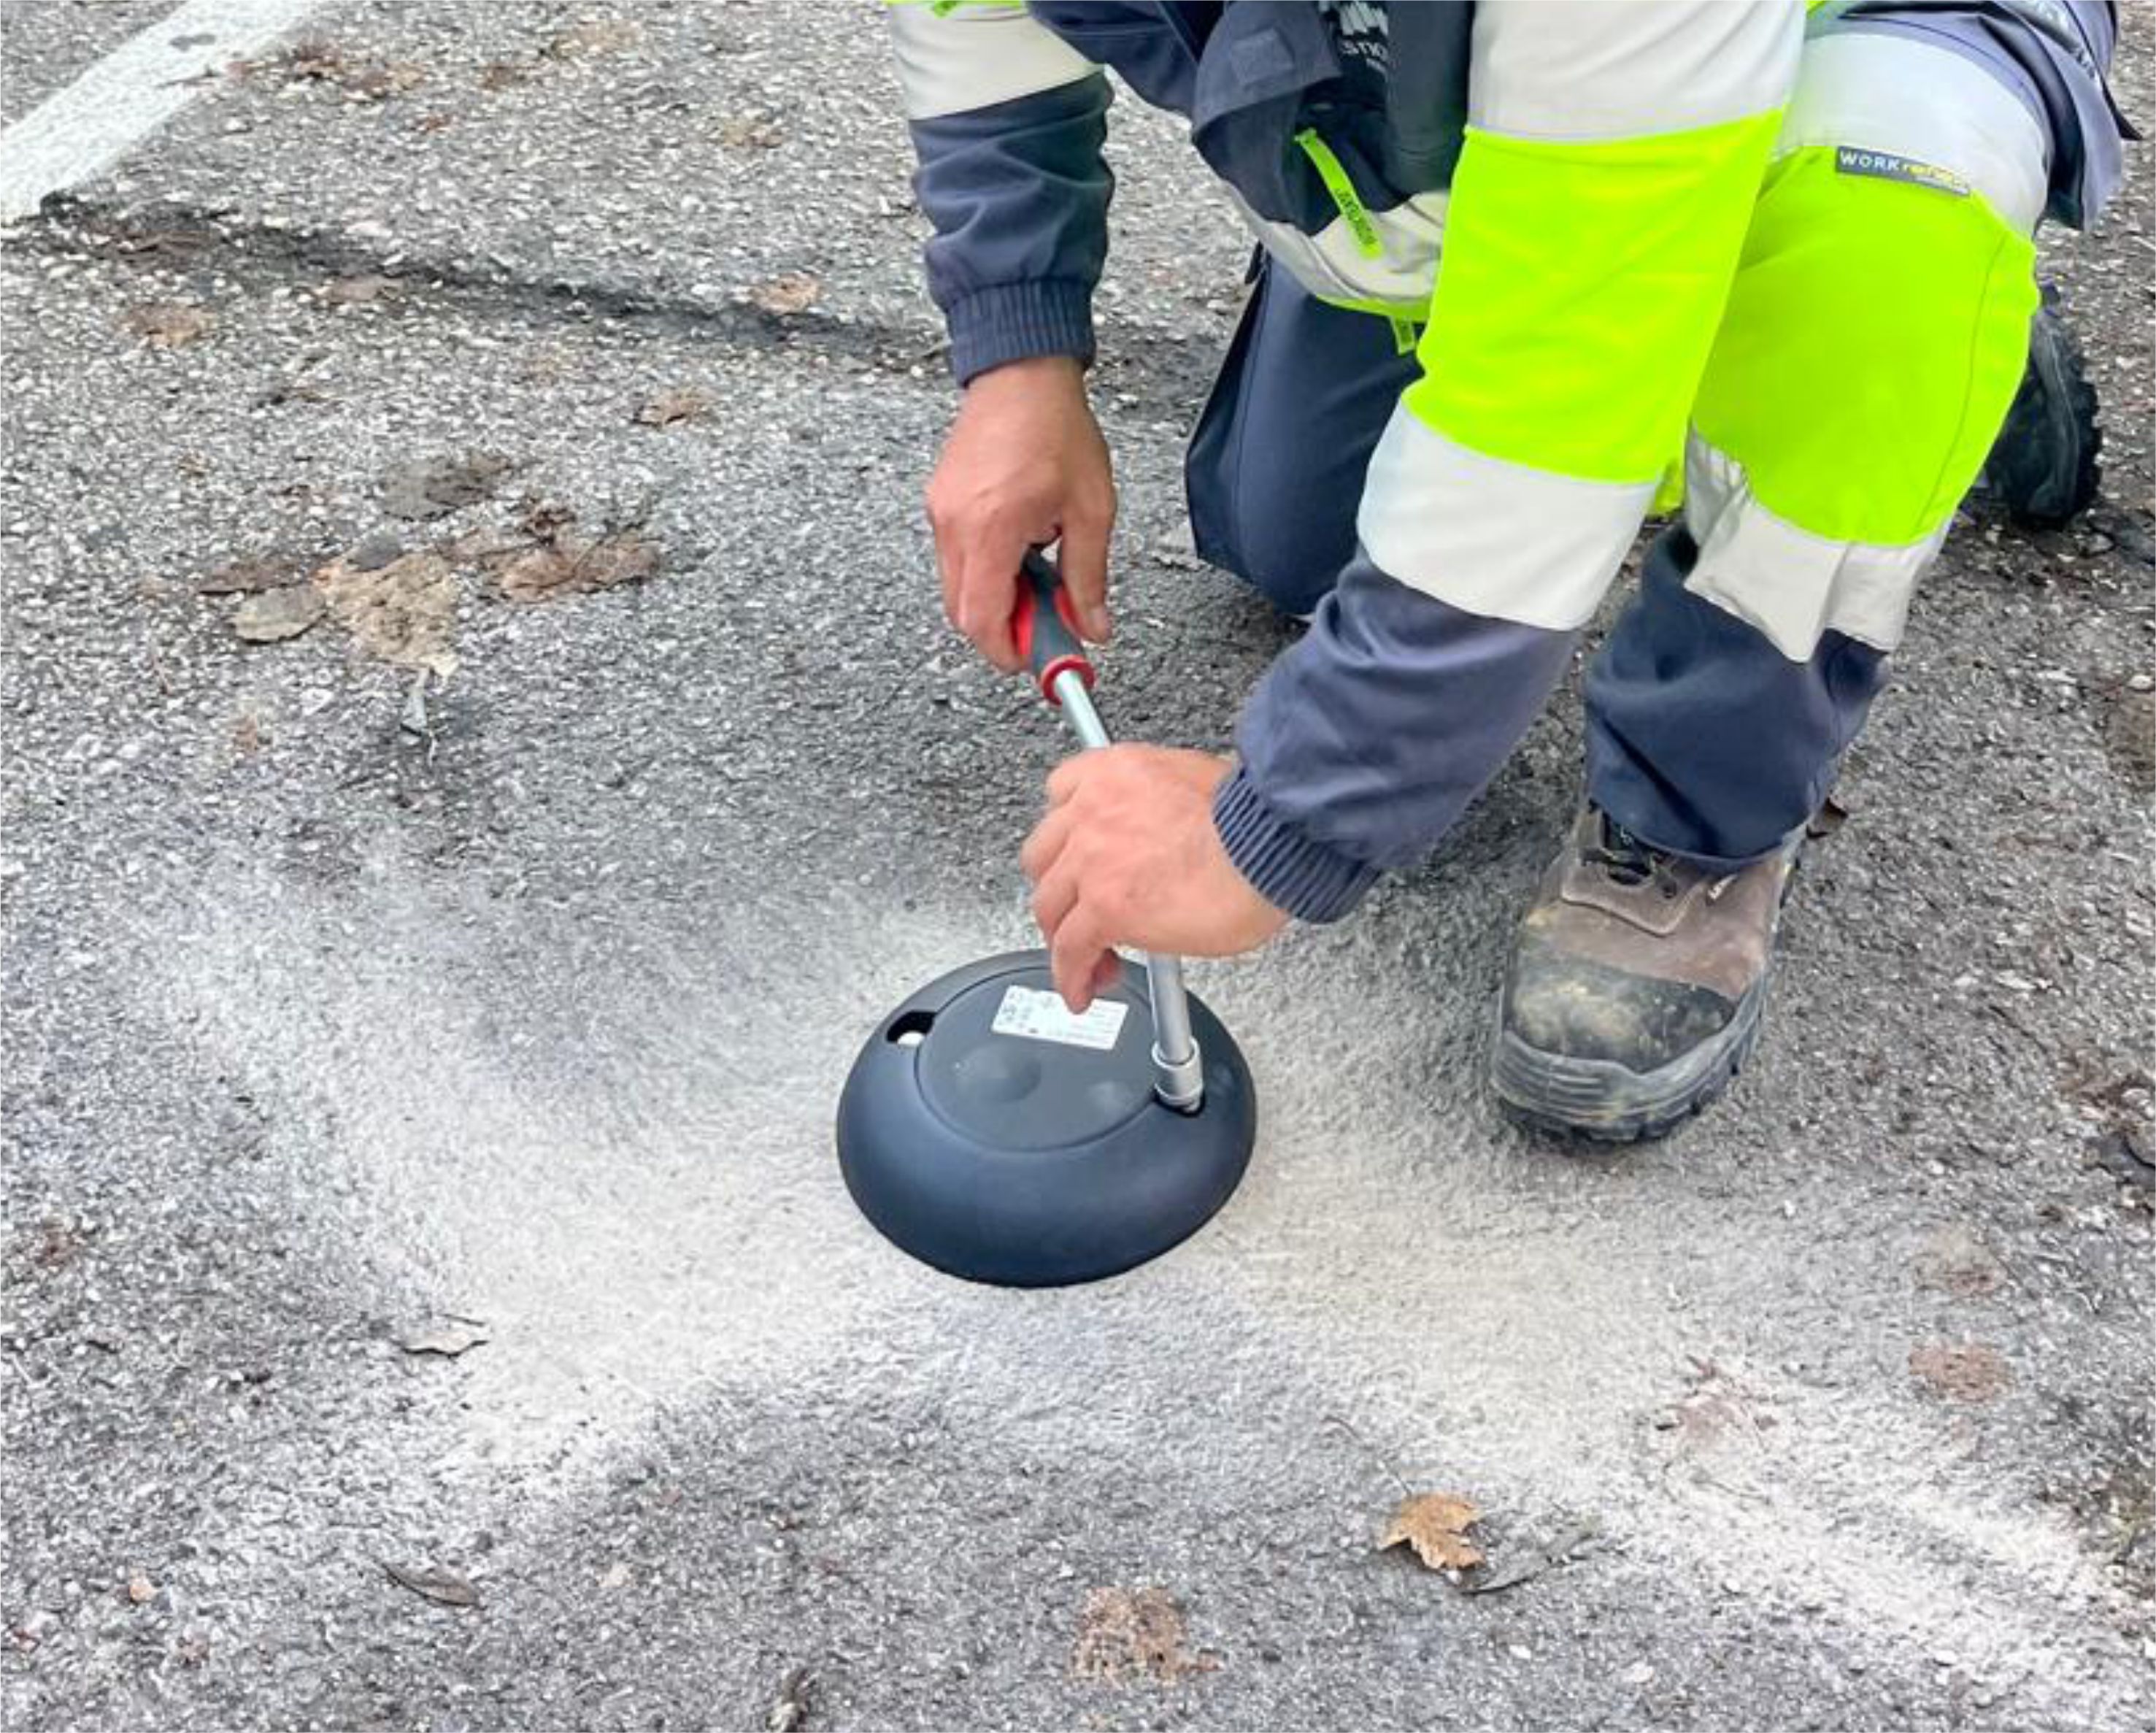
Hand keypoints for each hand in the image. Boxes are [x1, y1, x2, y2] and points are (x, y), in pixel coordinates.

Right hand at [926, 355, 1114, 671]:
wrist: (1021, 373)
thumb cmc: (1056, 429)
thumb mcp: (1091, 510)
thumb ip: (1089, 577)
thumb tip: (1092, 625)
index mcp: (991, 529)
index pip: (982, 620)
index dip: (1007, 650)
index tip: (1035, 658)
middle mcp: (954, 524)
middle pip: (963, 612)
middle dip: (1004, 628)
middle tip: (1047, 619)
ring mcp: (940, 513)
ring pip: (958, 587)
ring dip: (996, 596)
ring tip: (1039, 571)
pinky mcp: (939, 503)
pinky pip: (956, 558)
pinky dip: (986, 569)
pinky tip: (1021, 547)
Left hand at [1020, 746, 1288, 1009]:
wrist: (1269, 846)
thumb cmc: (1255, 820)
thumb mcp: (1198, 784)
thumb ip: (1162, 806)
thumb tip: (1168, 837)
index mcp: (1117, 772)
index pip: (1061, 795)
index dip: (1066, 836)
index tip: (1074, 857)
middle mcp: (1094, 809)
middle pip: (1044, 856)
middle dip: (1059, 889)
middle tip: (1080, 914)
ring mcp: (1092, 858)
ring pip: (1050, 906)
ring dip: (1062, 937)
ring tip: (1087, 963)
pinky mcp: (1106, 907)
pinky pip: (1070, 950)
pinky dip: (1071, 976)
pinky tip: (1082, 991)